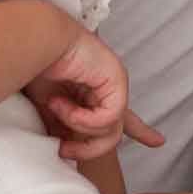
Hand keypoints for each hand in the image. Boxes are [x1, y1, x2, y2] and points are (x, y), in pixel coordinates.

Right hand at [22, 28, 165, 160]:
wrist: (34, 43)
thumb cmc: (36, 67)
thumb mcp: (48, 108)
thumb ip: (62, 127)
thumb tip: (66, 150)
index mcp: (95, 92)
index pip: (123, 116)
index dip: (141, 131)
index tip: (158, 142)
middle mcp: (108, 86)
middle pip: (114, 131)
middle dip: (88, 149)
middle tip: (64, 150)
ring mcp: (114, 82)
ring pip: (111, 132)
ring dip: (77, 127)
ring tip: (54, 106)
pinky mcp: (116, 79)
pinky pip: (109, 118)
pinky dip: (82, 119)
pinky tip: (61, 104)